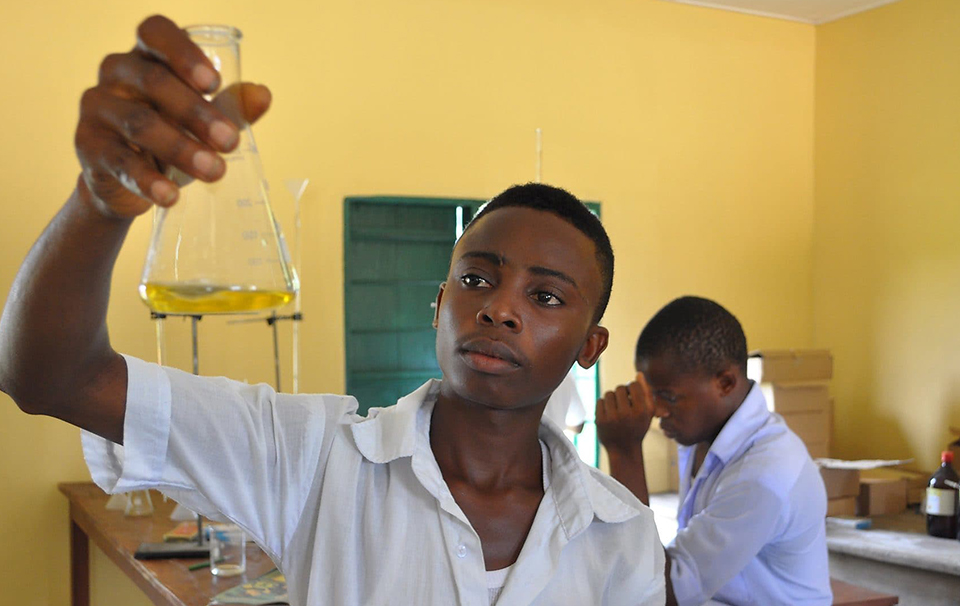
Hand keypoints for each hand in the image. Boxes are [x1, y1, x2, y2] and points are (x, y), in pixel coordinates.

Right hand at [75, 15, 271, 218]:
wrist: (127, 181)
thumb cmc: (169, 134)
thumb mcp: (202, 119)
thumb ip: (231, 107)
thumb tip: (262, 95)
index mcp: (146, 56)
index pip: (156, 32)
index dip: (183, 53)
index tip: (214, 83)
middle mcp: (116, 74)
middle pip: (153, 81)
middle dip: (197, 112)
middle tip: (231, 141)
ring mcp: (97, 108)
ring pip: (139, 123)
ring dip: (181, 149)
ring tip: (215, 171)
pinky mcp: (89, 146)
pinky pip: (120, 162)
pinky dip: (149, 181)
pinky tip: (171, 196)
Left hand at [596, 372, 654, 454]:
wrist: (623, 449)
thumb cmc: (638, 428)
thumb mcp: (648, 413)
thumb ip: (646, 393)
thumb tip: (638, 374)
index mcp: (641, 411)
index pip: (633, 385)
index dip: (632, 388)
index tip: (632, 396)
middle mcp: (626, 414)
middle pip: (620, 388)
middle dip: (622, 393)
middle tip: (624, 403)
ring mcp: (611, 418)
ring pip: (608, 394)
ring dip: (612, 399)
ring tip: (617, 409)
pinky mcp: (600, 421)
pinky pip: (600, 401)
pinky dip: (604, 405)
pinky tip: (609, 414)